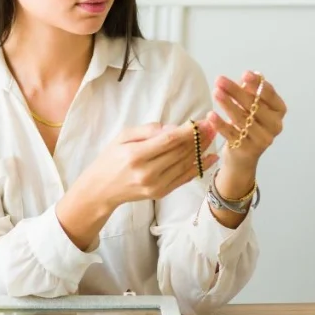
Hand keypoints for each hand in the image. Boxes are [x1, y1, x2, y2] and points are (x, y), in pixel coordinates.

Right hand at [76, 121, 219, 207]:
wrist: (101, 189)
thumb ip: (147, 130)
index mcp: (136, 155)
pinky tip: (211, 157)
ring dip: (202, 150)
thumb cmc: (111, 158)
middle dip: (199, 137)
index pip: (169, 140)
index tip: (203, 120)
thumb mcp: (122, 136)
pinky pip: (184, 178)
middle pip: (180, 152)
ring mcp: (155, 185)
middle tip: (214, 124)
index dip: (189, 130)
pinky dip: (200, 168)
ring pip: (185, 164)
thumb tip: (173, 128)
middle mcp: (147, 172)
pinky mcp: (160, 193)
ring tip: (214, 136)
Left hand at [206, 71, 287, 187]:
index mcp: (279, 110)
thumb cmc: (248, 122)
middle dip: (236, 91)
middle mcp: (275, 125)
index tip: (245, 74)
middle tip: (220, 80)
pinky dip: (220, 124)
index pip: (270, 95)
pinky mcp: (247, 150)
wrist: (243, 155)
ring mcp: (263, 139)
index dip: (257, 84)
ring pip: (243, 119)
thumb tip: (249, 76)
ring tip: (216, 93)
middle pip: (254, 106)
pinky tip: (211, 115)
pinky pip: (232, 134)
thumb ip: (250, 90)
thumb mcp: (250, 105)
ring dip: (227, 104)